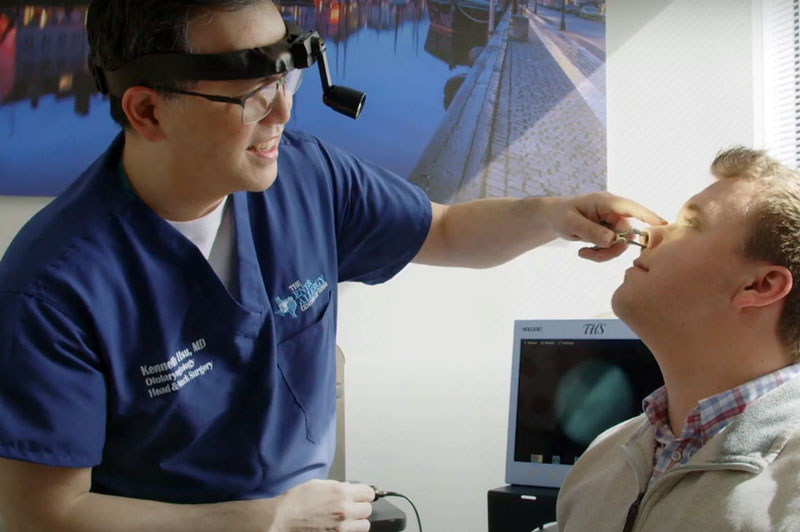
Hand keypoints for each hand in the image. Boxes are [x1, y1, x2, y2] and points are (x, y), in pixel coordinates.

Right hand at [272, 479, 374, 531]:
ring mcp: (341, 528)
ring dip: (358, 521)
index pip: (369, 493)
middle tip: (352, 507)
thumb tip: (349, 488)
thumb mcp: (318, 484)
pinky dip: (349, 531)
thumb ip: (337, 486)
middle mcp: (344, 510)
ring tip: (348, 519)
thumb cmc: (296, 501)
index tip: (360, 495)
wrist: (282, 519)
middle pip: (368, 509)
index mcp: (341, 493)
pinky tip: (340, 527)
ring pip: (364, 525)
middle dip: (360, 507)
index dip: (364, 493)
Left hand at [543, 192, 665, 261]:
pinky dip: (599, 254)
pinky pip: (612, 249)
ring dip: (603, 253)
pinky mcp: (610, 234)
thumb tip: (612, 240)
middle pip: (627, 233)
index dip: (648, 216)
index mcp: (606, 202)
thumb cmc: (561, 215)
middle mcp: (613, 212)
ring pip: (620, 244)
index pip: (632, 208)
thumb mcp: (570, 223)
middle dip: (610, 248)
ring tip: (583, 253)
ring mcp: (613, 224)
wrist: (554, 218)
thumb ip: (590, 231)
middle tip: (589, 253)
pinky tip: (583, 252)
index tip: (663, 225)